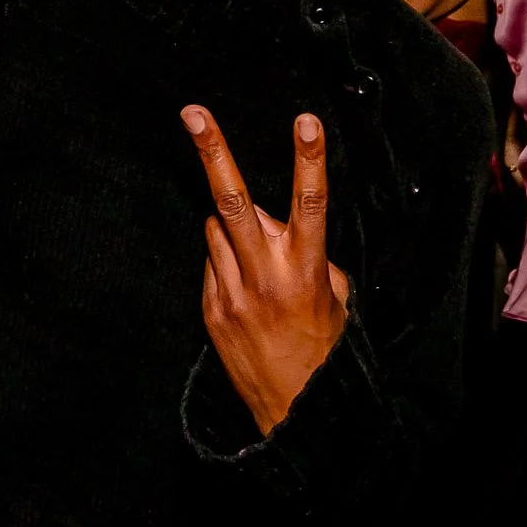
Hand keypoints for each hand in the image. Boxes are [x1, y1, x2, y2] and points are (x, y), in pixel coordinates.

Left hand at [185, 106, 350, 435]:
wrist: (296, 413)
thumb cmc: (324, 348)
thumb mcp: (334, 296)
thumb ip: (308, 253)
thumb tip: (278, 225)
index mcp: (306, 271)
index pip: (309, 204)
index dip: (309, 159)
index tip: (306, 120)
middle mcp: (265, 277)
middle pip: (234, 201)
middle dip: (212, 151)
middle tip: (192, 112)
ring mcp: (232, 293)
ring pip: (218, 227)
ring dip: (233, 226)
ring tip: (257, 258)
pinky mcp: (211, 309)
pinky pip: (213, 262)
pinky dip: (227, 261)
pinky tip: (247, 289)